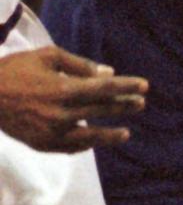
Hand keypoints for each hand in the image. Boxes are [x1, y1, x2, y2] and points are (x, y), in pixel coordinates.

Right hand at [0, 47, 147, 152]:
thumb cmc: (15, 70)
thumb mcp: (47, 56)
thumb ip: (79, 65)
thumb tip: (108, 72)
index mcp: (62, 89)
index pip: (104, 89)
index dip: (126, 87)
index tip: (145, 86)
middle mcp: (60, 114)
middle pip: (101, 111)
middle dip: (124, 106)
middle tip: (141, 103)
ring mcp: (50, 132)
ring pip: (89, 137)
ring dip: (110, 134)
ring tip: (126, 132)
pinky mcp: (41, 144)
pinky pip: (69, 148)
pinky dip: (85, 145)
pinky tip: (95, 141)